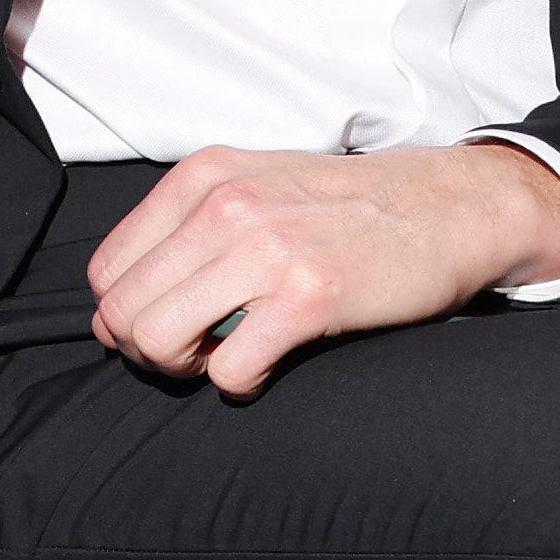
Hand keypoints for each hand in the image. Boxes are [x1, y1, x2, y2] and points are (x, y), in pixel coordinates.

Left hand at [87, 142, 559, 395]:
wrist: (451, 208)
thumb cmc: (351, 209)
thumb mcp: (258, 186)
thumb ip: (188, 228)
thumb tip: (119, 306)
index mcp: (203, 176)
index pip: (107, 270)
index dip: (127, 314)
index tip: (172, 325)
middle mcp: (225, 205)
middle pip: (122, 312)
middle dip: (148, 350)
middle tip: (197, 353)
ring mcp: (265, 249)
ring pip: (155, 341)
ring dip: (185, 368)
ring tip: (226, 357)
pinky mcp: (308, 296)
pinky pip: (228, 371)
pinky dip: (240, 383)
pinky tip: (270, 363)